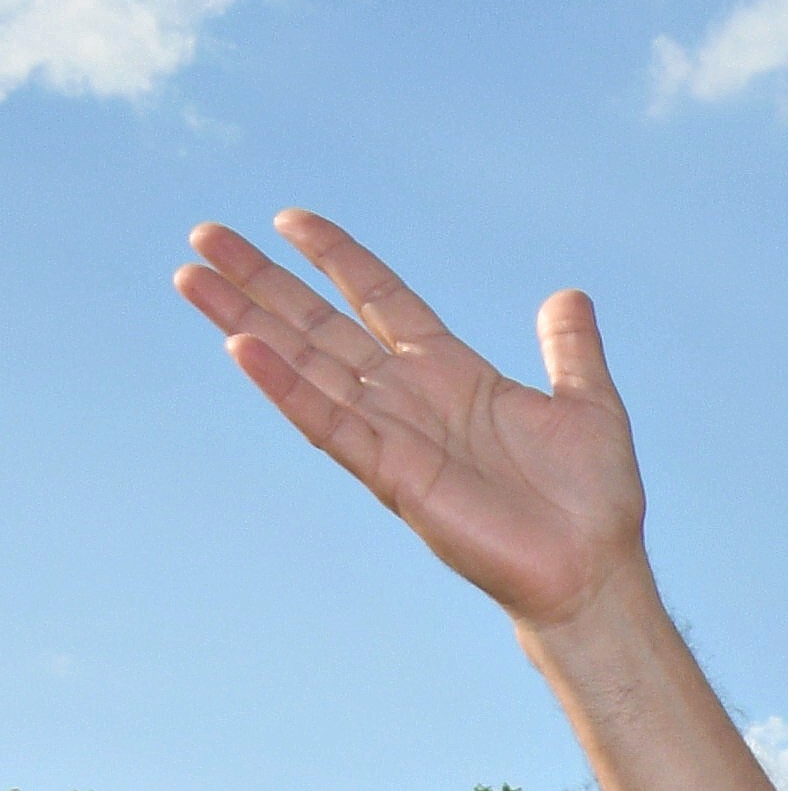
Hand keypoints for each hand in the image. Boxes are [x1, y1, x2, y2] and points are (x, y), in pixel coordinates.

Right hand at [175, 215, 649, 634]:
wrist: (592, 572)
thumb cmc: (593, 501)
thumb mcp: (590, 405)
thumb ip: (570, 349)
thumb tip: (569, 296)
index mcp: (454, 374)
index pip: (381, 299)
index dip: (338, 258)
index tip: (289, 219)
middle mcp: (411, 397)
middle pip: (321, 325)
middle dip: (263, 282)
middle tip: (205, 235)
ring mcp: (393, 434)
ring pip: (304, 365)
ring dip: (247, 321)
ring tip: (191, 277)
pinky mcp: (389, 475)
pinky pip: (326, 423)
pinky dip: (285, 387)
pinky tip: (241, 347)